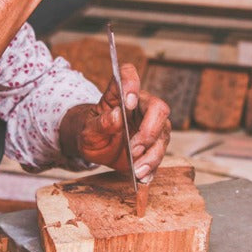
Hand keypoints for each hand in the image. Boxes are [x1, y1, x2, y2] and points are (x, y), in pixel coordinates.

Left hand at [60, 64, 170, 183]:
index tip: (127, 101)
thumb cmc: (90, 131)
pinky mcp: (154, 145)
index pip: (128, 74)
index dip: (131, 83)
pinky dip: (152, 167)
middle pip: (159, 108)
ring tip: (136, 170)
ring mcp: (151, 125)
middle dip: (149, 131)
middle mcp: (141, 106)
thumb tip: (117, 116)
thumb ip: (101, 122)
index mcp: (121, 94)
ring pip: (163, 135)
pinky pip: (160, 155)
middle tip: (133, 149)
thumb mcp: (87, 129)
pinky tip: (142, 177)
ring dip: (151, 155)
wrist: (95, 147)